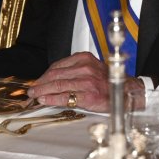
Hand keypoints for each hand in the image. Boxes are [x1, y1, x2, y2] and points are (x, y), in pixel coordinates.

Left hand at [28, 52, 142, 111]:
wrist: (127, 91)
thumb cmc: (107, 81)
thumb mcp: (91, 68)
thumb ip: (74, 70)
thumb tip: (52, 78)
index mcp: (84, 59)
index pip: (57, 66)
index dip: (44, 75)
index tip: (36, 82)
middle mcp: (84, 68)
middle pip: (55, 75)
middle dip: (40, 83)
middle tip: (31, 90)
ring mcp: (86, 81)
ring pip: (58, 85)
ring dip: (42, 91)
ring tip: (34, 96)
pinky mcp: (89, 95)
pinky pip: (66, 96)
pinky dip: (52, 98)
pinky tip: (44, 100)